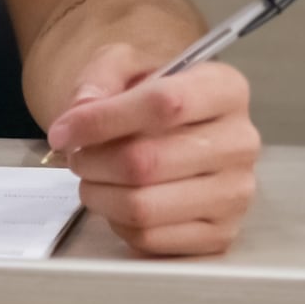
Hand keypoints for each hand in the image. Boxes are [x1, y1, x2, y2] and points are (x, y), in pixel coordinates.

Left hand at [42, 42, 256, 256]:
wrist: (174, 132)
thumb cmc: (149, 97)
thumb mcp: (124, 64)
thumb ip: (99, 78)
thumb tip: (80, 111)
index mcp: (225, 89)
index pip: (164, 104)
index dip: (102, 120)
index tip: (63, 130)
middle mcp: (240, 142)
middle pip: (147, 162)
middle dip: (93, 161)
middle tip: (76, 157)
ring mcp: (235, 194)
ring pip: (143, 206)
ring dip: (99, 194)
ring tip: (91, 179)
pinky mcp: (220, 234)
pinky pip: (150, 238)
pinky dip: (118, 222)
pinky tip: (118, 201)